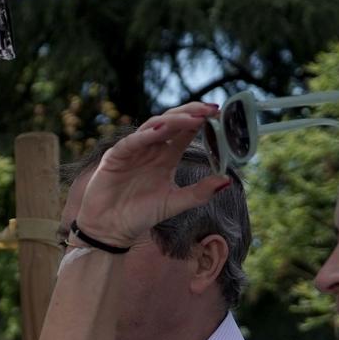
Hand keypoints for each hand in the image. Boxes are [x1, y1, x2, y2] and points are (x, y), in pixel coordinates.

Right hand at [74, 102, 230, 246]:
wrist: (111, 230)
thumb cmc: (140, 216)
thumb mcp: (175, 203)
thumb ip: (200, 192)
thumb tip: (227, 180)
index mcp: (167, 156)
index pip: (186, 131)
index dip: (203, 121)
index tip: (221, 114)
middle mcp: (151, 149)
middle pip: (172, 122)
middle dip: (192, 113)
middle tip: (211, 109)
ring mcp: (133, 150)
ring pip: (154, 126)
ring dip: (174, 120)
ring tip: (193, 118)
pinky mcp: (115, 157)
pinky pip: (131, 142)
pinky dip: (146, 135)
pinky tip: (161, 130)